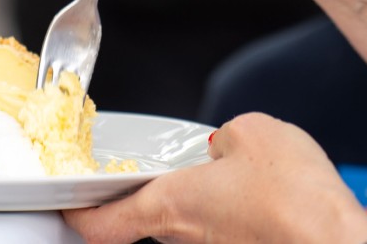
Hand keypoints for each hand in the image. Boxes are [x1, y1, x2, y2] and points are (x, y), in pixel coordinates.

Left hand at [63, 112, 366, 243]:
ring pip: (192, 230)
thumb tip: (228, 148)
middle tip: (157, 174)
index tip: (70, 208)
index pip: (101, 224)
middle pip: (148, 224)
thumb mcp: (254, 133)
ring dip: (202, 206)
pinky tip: (264, 199)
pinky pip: (230, 234)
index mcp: (170, 205)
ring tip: (232, 179)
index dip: (80, 215)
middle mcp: (188, 240)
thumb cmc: (295, 199)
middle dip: (153, 198)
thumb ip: (228, 138)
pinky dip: (237, 217)